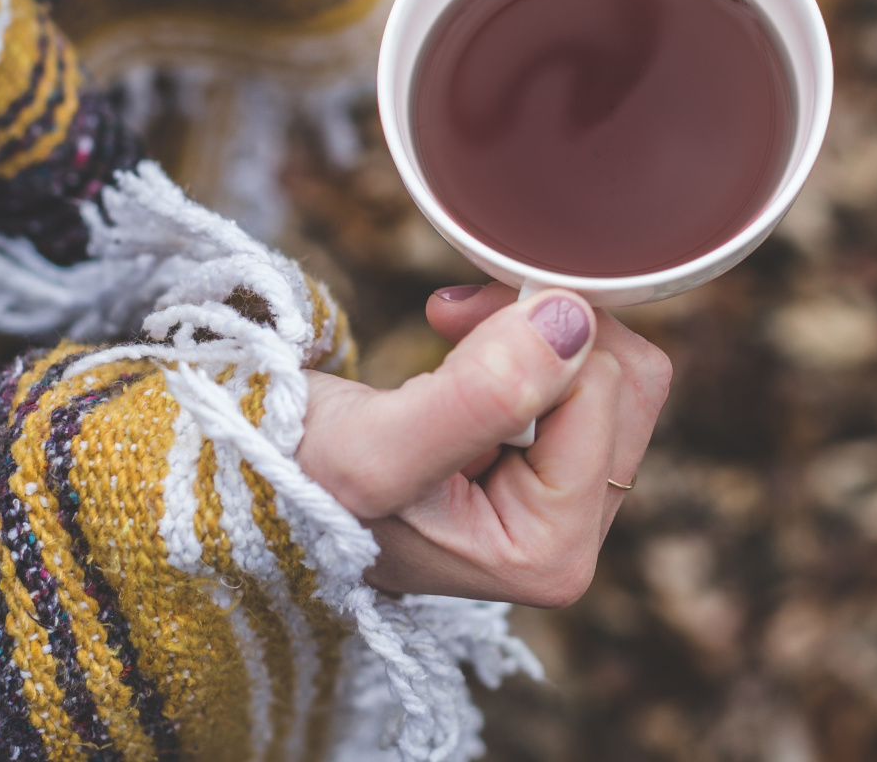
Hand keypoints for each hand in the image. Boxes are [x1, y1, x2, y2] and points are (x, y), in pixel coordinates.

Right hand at [296, 283, 670, 606]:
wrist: (248, 477)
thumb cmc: (294, 479)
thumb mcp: (374, 447)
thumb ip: (479, 396)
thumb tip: (575, 323)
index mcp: (549, 557)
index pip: (603, 392)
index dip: (532, 334)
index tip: (446, 321)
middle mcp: (571, 541)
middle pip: (628, 384)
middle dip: (543, 327)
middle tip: (452, 319)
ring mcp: (562, 505)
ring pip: (614, 371)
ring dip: (533, 328)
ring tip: (451, 333)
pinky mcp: (547, 468)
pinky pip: (586, 373)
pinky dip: (527, 336)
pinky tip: (462, 345)